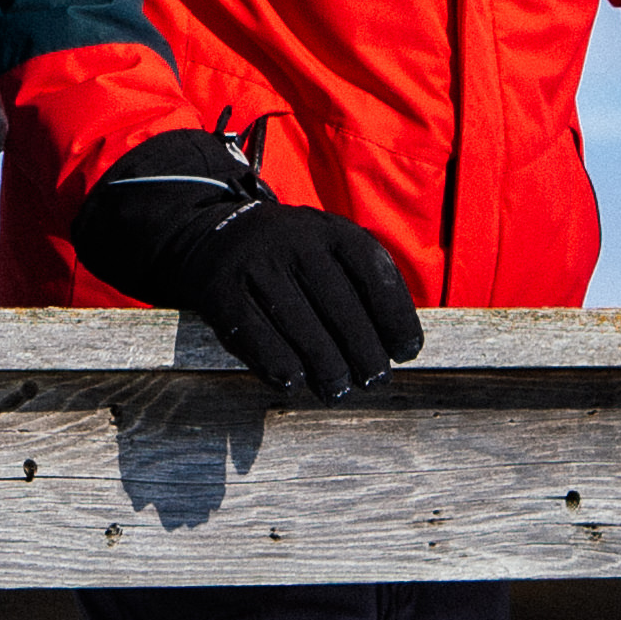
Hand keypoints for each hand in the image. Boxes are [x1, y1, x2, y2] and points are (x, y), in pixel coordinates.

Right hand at [73, 130, 420, 400]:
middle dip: (365, 354)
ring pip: (303, 331)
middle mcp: (295, 241)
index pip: (375, 277)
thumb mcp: (330, 249)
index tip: (406, 353)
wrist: (214, 235)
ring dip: (327, 370)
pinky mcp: (221, 291)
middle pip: (343, 311)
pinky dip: (281, 366)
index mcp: (331, 231)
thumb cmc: (292, 258)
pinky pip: (258, 339)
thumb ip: (366, 283)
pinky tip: (294, 380)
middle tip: (373, 380)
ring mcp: (256, 265)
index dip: (396, 320)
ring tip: (336, 388)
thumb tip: (403, 344)